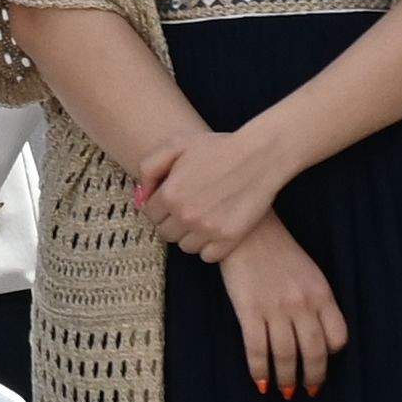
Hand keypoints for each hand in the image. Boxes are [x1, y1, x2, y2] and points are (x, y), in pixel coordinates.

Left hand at [131, 120, 295, 261]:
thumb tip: (141, 197)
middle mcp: (186, 215)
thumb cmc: (218, 147)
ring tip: (203, 218)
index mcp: (170, 194)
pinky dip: (210, 247)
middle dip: (173, 222)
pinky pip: (208, 256)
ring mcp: (208, 229)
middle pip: (166, 233)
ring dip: (190, 235)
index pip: (150, 213)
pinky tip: (216, 229)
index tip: (173, 199)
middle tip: (189, 208)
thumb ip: (150, 168)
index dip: (160, 205)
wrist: (259, 156)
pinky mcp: (229, 239)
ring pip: (185, 247)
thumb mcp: (177, 144)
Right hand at [218, 229, 345, 394]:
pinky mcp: (249, 311)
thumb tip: (315, 334)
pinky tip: (260, 382)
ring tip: (285, 391)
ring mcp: (275, 308)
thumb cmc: (278, 251)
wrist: (247, 231)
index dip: (331, 354)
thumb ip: (316, 300)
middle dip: (312, 377)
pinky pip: (257, 349)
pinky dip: (259, 370)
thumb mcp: (309, 272)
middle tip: (308, 391)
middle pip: (314, 352)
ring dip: (286, 379)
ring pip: (285, 355)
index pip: (337, 337)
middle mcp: (302, 304)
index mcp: (321, 293)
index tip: (321, 360)